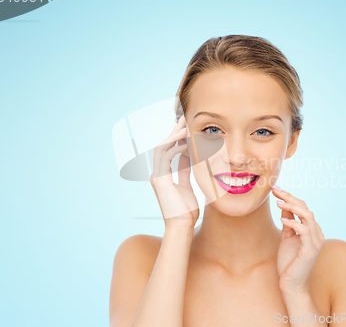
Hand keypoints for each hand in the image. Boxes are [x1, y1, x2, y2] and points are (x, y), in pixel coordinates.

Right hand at [150, 115, 198, 229]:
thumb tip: (188, 159)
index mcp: (162, 176)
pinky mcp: (160, 180)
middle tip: (183, 119)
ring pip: (162, 148)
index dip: (175, 138)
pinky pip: (166, 157)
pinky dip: (175, 148)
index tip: (185, 128)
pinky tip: (186, 144)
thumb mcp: (187, 186)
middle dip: (173, 132)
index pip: (167, 151)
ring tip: (185, 127)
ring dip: (174, 136)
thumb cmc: (186, 211)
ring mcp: (156, 176)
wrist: (181, 227)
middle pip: (162, 146)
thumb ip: (184, 172)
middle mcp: (156, 174)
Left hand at [272, 185, 324, 294]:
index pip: (302, 207)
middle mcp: (316, 233)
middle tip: (275, 190)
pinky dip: (293, 223)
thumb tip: (284, 206)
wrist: (291, 284)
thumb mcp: (286, 237)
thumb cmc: (289, 262)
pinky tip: (282, 220)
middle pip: (305, 208)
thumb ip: (288, 222)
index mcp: (311, 229)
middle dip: (290, 197)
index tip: (275, 189)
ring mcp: (315, 241)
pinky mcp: (310, 250)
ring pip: (307, 216)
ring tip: (278, 203)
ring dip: (292, 207)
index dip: (289, 197)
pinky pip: (304, 231)